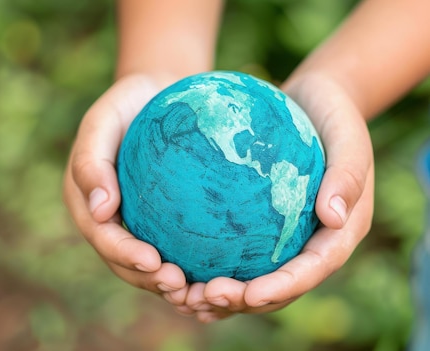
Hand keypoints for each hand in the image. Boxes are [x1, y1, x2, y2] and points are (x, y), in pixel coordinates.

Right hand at [63, 73, 188, 294]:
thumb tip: (100, 211)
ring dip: (172, 285)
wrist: (159, 93)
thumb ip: (91, 160)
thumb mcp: (104, 119)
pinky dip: (193, 267)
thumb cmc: (129, 102)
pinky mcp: (163, 223)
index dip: (125, 256)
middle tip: (183, 289)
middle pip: (125, 262)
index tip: (155, 262)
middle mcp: (109, 221)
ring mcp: (135, 224)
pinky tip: (221, 274)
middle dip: (150, 281)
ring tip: (202, 294)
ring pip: (150, 265)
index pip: (103, 237)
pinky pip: (176, 249)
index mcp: (86, 203)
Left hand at [173, 73, 374, 322]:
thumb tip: (334, 218)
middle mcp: (311, 243)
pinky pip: (234, 251)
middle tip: (204, 297)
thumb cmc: (334, 115)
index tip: (250, 294)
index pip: (312, 270)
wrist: (314, 103)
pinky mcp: (260, 227)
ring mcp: (285, 238)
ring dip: (221, 295)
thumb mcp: (348, 135)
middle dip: (244, 301)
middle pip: (279, 287)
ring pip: (253, 278)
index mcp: (339, 232)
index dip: (283, 287)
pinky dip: (208, 266)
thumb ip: (347, 174)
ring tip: (185, 296)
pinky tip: (176, 270)